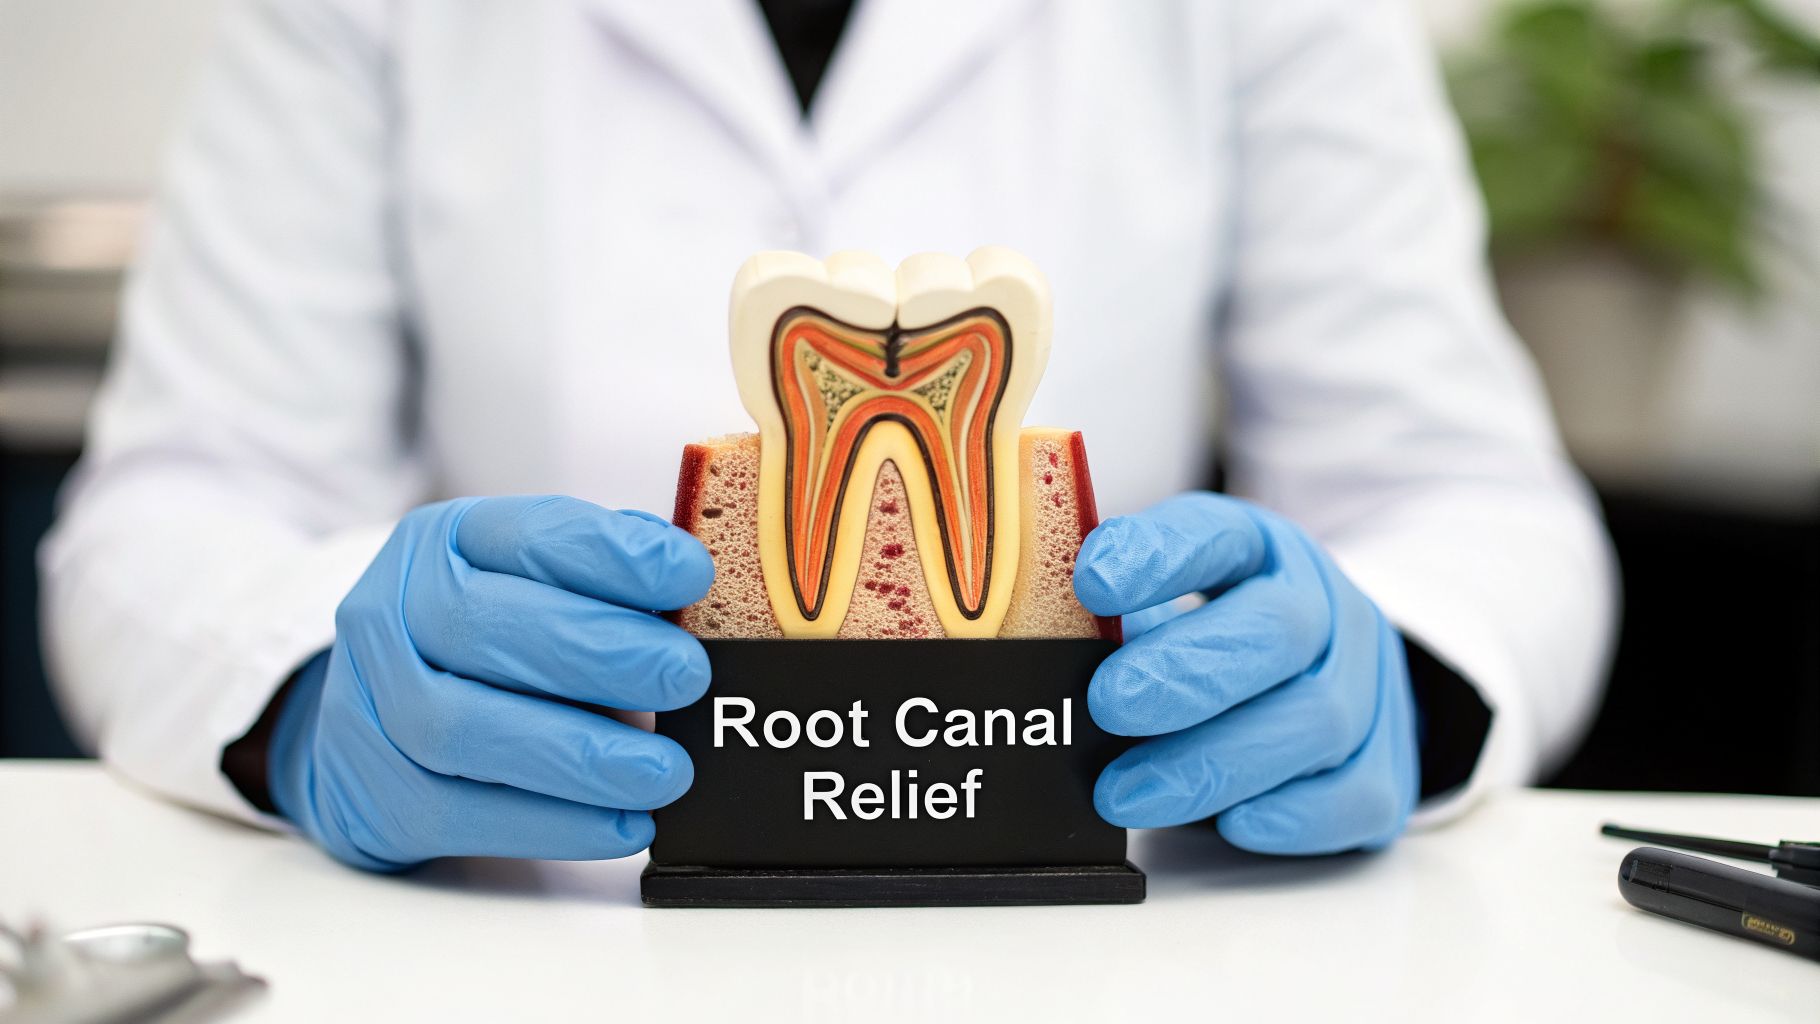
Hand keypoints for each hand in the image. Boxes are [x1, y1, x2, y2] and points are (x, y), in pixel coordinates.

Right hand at [268, 496, 713, 870]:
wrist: (370, 731)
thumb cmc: (482, 649)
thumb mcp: (531, 586)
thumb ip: (605, 583)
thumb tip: (698, 596)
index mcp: (444, 542)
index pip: (529, 535)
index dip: (614, 555)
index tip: (691, 574)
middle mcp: (393, 612)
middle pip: (485, 627)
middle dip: (601, 653)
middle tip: (686, 676)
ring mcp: (372, 705)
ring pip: (466, 729)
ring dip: (581, 755)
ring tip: (666, 771)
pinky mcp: (381, 796)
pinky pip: (466, 814)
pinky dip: (556, 823)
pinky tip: (625, 824)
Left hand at [1073, 492, 1417, 853]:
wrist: (1331, 672)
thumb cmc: (1220, 637)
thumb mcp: (1167, 603)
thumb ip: (1112, 622)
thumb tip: (1034, 659)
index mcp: (1259, 550)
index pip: (1215, 535)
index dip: (1156, 556)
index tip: (1092, 581)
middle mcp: (1325, 607)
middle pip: (1277, 630)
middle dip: (1186, 674)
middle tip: (1107, 706)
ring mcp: (1367, 684)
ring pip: (1315, 719)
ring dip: (1214, 763)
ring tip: (1126, 794)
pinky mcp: (1387, 765)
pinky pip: (1355, 794)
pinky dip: (1293, 813)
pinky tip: (1232, 822)